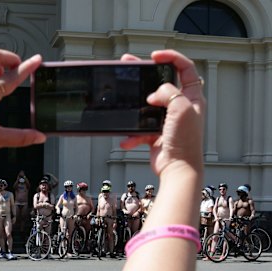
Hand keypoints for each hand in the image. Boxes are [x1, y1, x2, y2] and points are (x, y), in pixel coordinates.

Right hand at [119, 50, 204, 177]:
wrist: (178, 169)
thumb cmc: (185, 142)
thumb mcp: (181, 109)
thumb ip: (168, 93)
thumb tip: (153, 94)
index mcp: (192, 97)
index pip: (185, 69)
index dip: (171, 58)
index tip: (155, 56)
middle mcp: (180, 106)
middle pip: (161, 83)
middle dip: (145, 74)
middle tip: (130, 64)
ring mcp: (167, 120)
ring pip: (147, 105)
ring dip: (134, 107)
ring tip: (123, 100)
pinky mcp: (155, 134)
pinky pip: (139, 129)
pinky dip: (132, 135)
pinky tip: (128, 139)